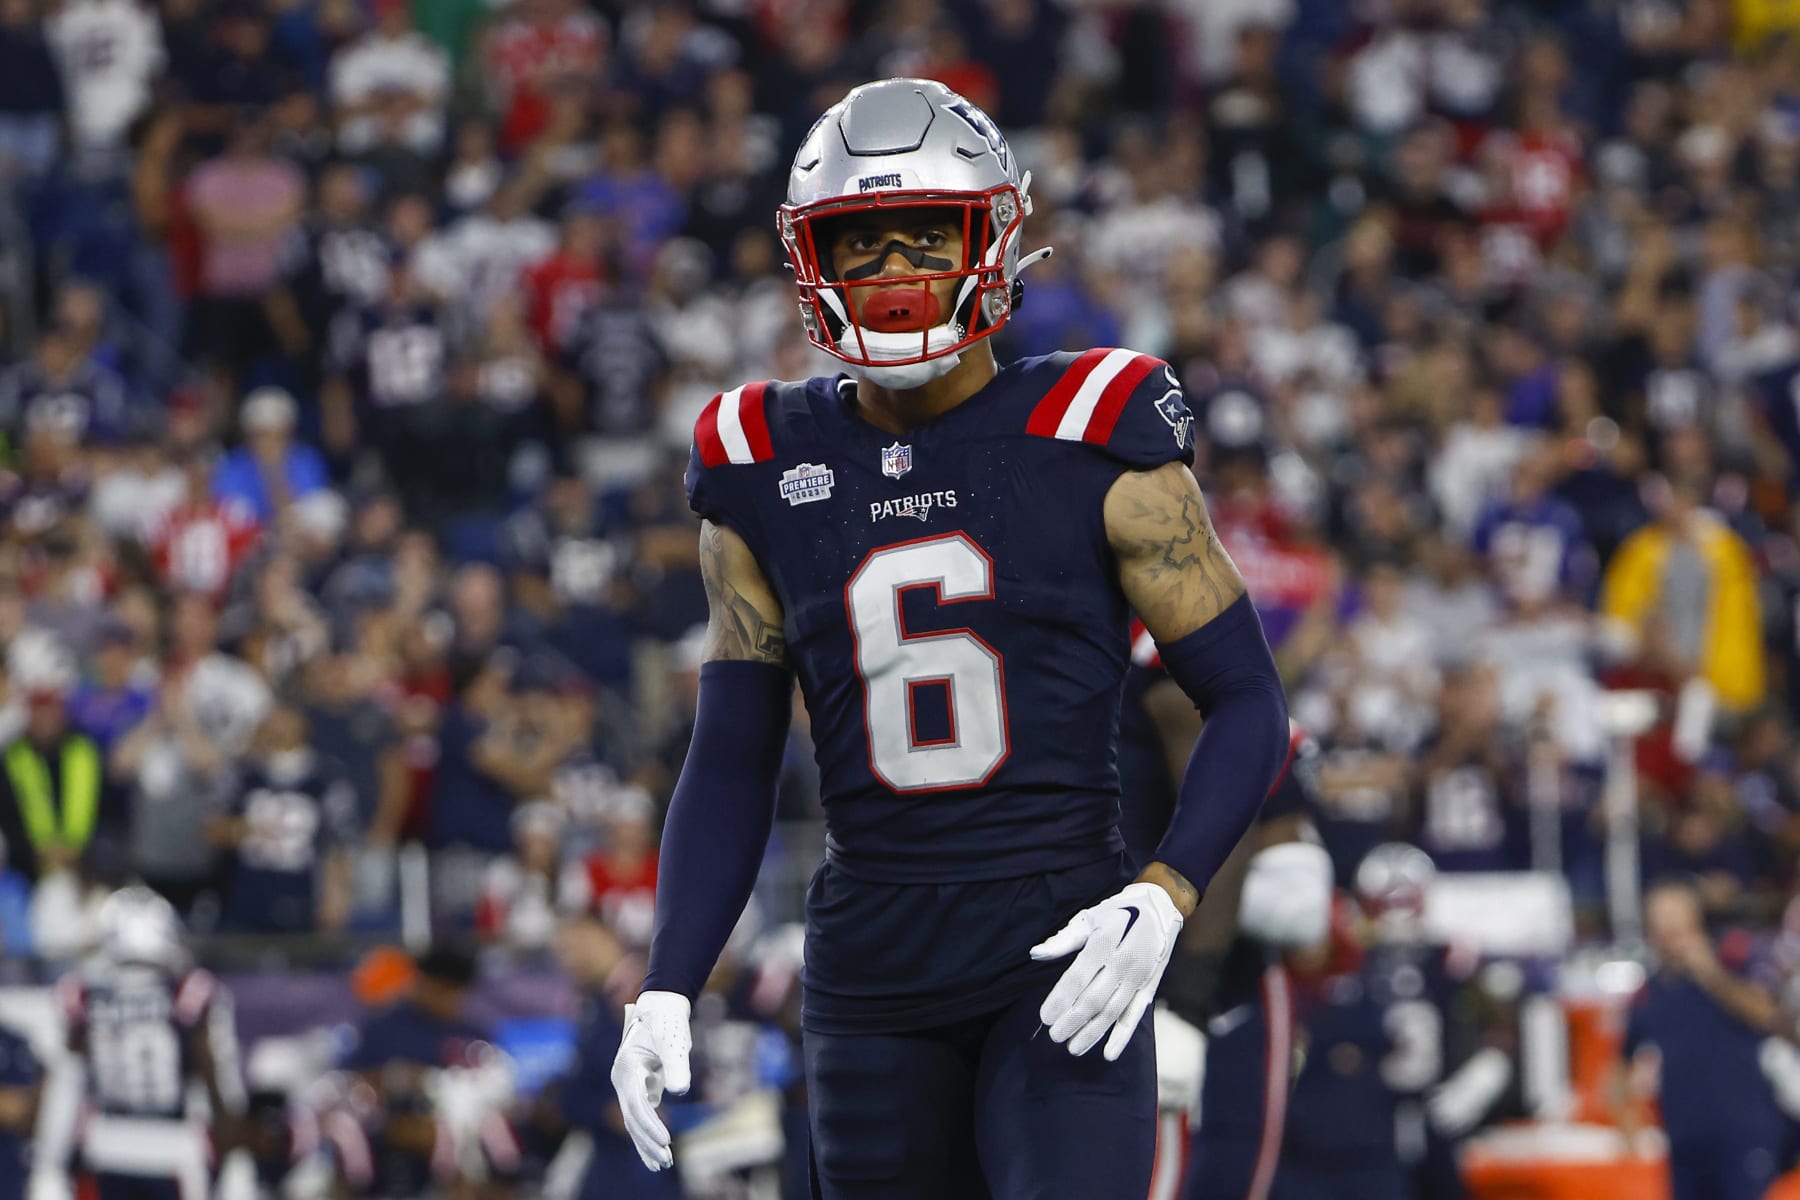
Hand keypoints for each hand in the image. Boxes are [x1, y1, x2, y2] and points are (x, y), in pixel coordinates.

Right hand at [610, 990, 691, 1170]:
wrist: (661, 1007)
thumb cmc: (668, 1022)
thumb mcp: (674, 1041)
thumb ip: (676, 1065)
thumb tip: (679, 1091)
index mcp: (627, 1066)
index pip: (635, 1103)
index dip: (650, 1124)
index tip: (666, 1141)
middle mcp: (622, 1079)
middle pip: (632, 1117)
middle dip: (647, 1142)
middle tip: (666, 1162)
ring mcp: (627, 1085)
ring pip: (633, 1121)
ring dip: (646, 1144)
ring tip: (663, 1165)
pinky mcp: (636, 1089)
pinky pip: (638, 1117)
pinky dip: (646, 1135)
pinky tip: (655, 1153)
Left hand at [1030, 881, 1182, 1059]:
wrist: (1160, 908)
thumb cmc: (1115, 914)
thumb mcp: (1089, 918)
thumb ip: (1063, 940)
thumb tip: (1035, 954)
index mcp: (1106, 939)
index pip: (1078, 976)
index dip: (1060, 999)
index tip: (1044, 1017)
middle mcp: (1124, 960)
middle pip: (1094, 998)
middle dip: (1072, 1020)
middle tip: (1054, 1035)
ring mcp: (1139, 976)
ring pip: (1112, 1011)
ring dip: (1092, 1032)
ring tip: (1072, 1047)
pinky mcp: (1149, 986)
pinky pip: (1135, 1015)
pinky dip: (1122, 1036)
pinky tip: (1108, 1053)